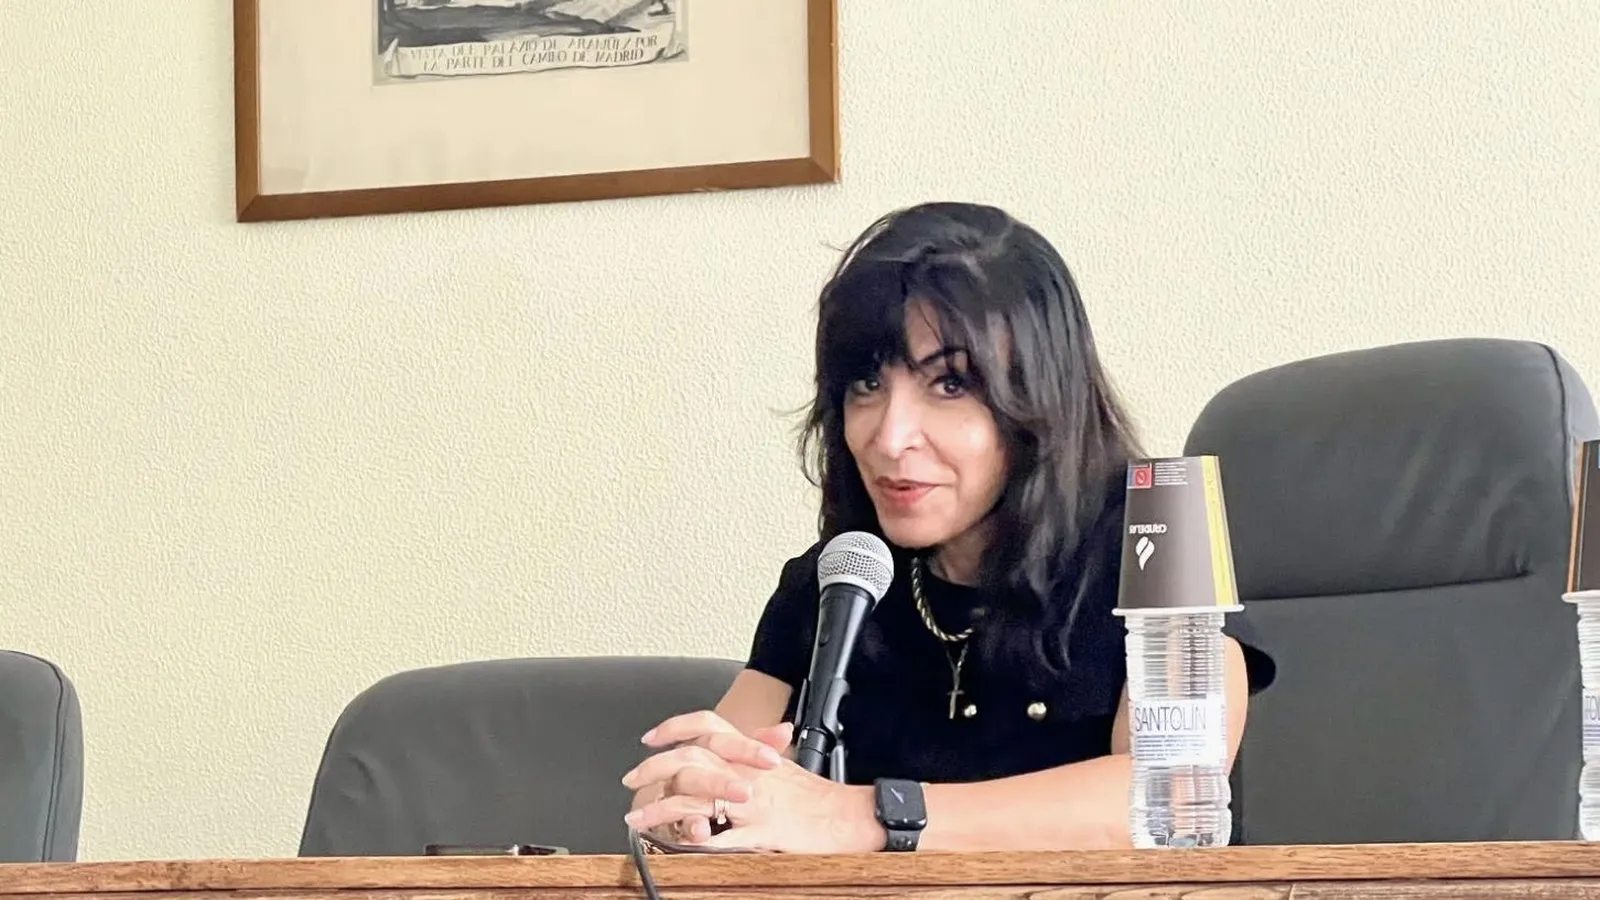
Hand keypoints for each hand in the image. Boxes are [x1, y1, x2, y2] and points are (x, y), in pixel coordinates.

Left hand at [623, 712, 885, 853]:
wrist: (844, 816)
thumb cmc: (815, 794)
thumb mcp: (783, 762)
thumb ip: (756, 749)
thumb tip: (741, 737)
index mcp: (750, 752)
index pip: (708, 724)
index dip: (675, 727)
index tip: (651, 738)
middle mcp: (746, 772)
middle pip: (690, 759)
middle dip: (654, 769)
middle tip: (632, 779)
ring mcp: (751, 803)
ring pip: (695, 798)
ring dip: (660, 809)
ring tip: (637, 817)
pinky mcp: (757, 833)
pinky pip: (719, 837)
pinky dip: (695, 840)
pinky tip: (675, 844)